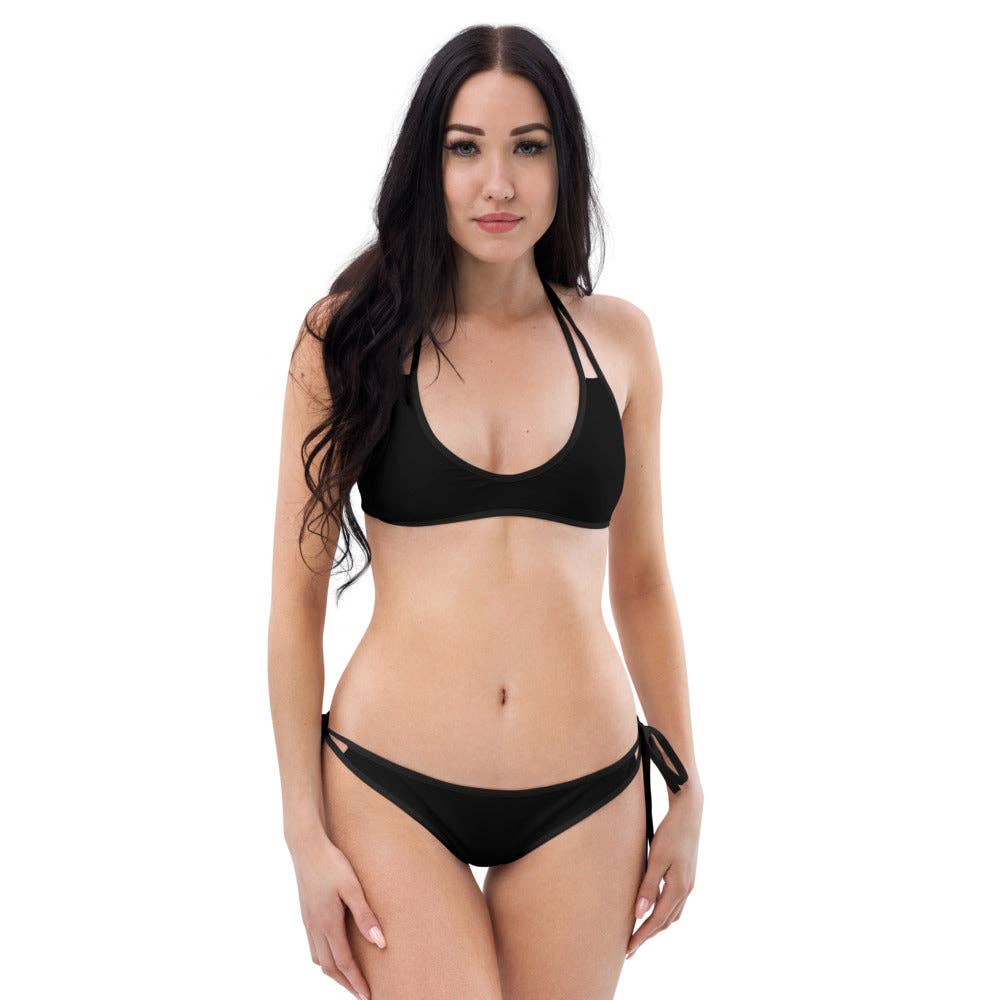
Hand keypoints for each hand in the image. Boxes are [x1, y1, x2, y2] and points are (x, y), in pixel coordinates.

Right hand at [291, 834, 386, 999]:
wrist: (306, 846)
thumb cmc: (332, 863)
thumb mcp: (353, 887)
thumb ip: (365, 916)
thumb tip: (381, 943)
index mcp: (328, 923)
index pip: (344, 963)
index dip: (356, 982)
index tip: (368, 996)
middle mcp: (315, 927)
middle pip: (329, 967)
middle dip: (346, 983)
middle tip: (361, 994)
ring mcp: (308, 922)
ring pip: (318, 959)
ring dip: (334, 973)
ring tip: (349, 979)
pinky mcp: (306, 914)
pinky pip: (313, 947)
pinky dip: (324, 959)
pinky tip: (332, 954)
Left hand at [627, 786, 702, 958]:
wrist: (689, 813)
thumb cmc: (670, 833)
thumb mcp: (656, 859)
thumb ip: (648, 887)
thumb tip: (640, 914)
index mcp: (678, 889)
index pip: (656, 921)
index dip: (642, 937)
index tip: (628, 950)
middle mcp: (686, 890)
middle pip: (666, 921)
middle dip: (648, 935)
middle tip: (631, 946)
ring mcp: (689, 883)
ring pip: (672, 914)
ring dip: (657, 925)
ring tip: (640, 932)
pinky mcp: (687, 875)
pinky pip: (675, 902)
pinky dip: (664, 912)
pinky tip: (654, 909)